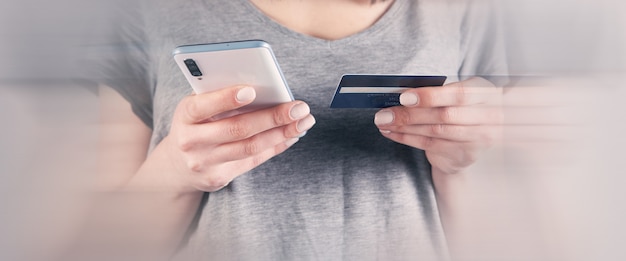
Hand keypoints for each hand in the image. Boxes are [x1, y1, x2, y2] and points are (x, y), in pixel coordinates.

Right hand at [159, 85, 314, 191]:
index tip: (252, 90)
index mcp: (185, 115)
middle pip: (238, 129)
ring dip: (282, 133)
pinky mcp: (219, 177)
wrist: (176, 165)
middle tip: (299, 107)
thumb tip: (264, 88)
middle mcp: (192, 141)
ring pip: (250, 147)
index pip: (204, 105)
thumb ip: (220, 97)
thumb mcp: (197, 107)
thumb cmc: (195, 124)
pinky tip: (292, 135)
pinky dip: (276, 146)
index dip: (227, 98)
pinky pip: (253, 160)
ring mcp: (205, 162)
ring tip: (304, 122)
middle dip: (273, 117)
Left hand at [374, 77, 501, 174]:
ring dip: (403, 127)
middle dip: (410, 114)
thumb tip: (401, 93)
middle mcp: (488, 117)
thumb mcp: (456, 94)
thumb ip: (437, 93)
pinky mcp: (464, 156)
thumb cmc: (460, 107)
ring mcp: (478, 140)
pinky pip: (429, 146)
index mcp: (486, 93)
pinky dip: (406, 138)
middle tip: (383, 113)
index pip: (459, 95)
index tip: (404, 97)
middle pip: (444, 116)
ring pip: (434, 132)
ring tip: (383, 121)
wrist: (473, 139)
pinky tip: (391, 132)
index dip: (431, 96)